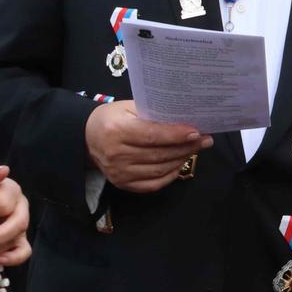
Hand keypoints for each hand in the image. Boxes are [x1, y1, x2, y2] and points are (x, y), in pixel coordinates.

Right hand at [84, 100, 210, 194]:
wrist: (87, 138)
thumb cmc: (111, 118)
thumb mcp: (128, 107)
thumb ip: (152, 113)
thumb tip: (184, 119)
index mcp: (117, 131)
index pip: (153, 136)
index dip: (177, 135)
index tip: (197, 132)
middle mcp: (117, 154)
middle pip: (159, 154)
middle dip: (185, 147)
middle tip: (204, 140)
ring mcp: (119, 173)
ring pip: (159, 170)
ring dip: (180, 160)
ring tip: (194, 150)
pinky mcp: (122, 184)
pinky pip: (152, 184)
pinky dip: (170, 176)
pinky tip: (179, 164)